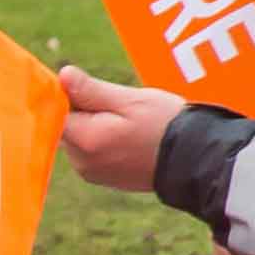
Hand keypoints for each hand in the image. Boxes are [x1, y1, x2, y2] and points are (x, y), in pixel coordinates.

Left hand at [56, 66, 185, 194]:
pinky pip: (93, 153)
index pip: (56, 111)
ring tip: (131, 123)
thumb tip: (61, 75)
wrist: (198, 161)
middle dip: (86, 111)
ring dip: (96, 126)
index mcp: (85, 140)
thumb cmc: (166, 126)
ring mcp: (93, 173)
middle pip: (68, 126)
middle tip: (121, 105)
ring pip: (81, 139)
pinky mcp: (105, 179)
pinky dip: (105, 141)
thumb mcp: (130, 100)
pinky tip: (131, 137)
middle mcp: (82, 162)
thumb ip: (91, 90)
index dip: (69, 95)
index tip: (92, 88)